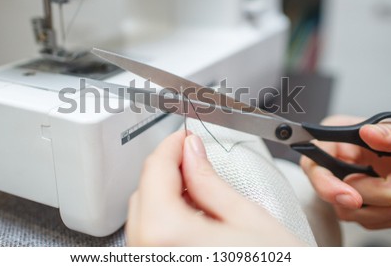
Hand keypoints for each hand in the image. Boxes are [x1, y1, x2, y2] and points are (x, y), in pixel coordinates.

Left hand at [126, 131, 304, 245]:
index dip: (171, 146)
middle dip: (167, 169)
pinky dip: (165, 220)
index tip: (184, 137)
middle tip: (192, 156)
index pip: (155, 171)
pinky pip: (149, 240)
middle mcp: (149, 255)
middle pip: (143, 192)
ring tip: (196, 185)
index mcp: (168, 236)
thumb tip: (192, 151)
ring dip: (164, 194)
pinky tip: (191, 215)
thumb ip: (210, 181)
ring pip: (142, 217)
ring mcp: (151, 264)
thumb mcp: (248, 219)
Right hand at [301, 115, 390, 228]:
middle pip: (343, 202)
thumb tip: (368, 133)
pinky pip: (375, 224)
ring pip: (360, 218)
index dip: (329, 188)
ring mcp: (344, 194)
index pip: (314, 170)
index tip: (353, 198)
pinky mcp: (359, 211)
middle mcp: (331, 172)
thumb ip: (387, 130)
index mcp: (330, 145)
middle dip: (380, 192)